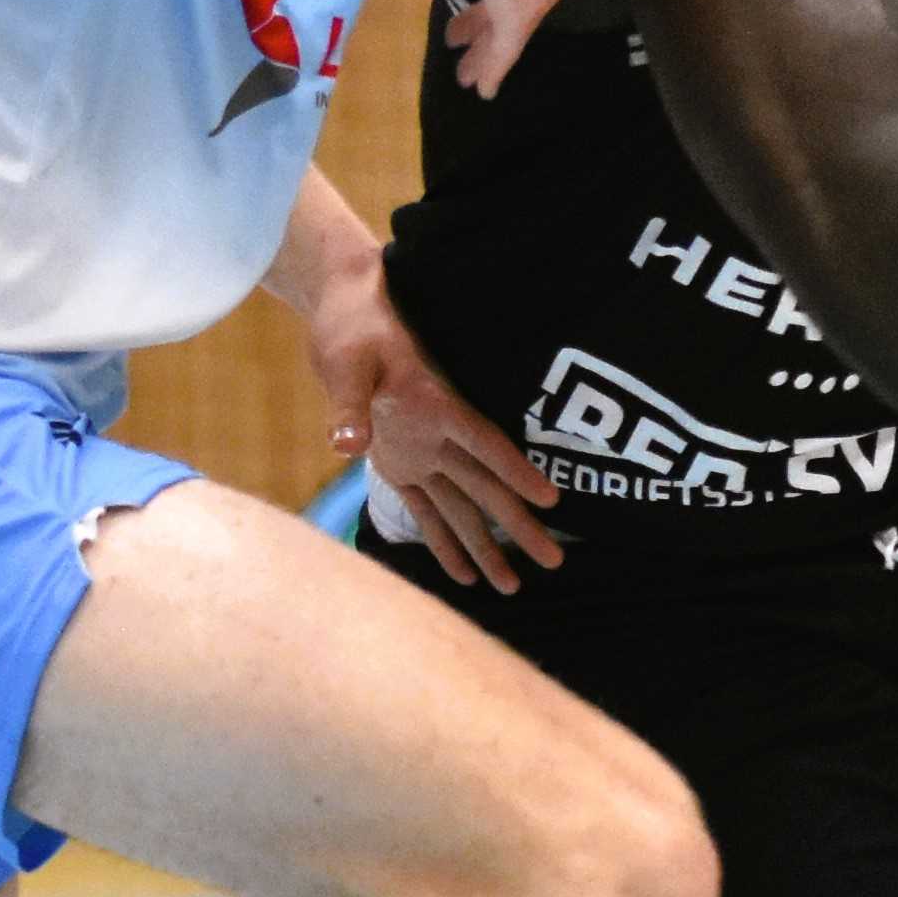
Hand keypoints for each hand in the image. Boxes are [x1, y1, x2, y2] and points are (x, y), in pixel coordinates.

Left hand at [308, 258, 561, 593]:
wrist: (344, 309)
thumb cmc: (351, 327)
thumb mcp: (347, 361)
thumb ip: (349, 402)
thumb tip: (347, 442)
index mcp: (438, 404)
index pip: (484, 443)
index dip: (516, 471)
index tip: (550, 500)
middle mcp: (439, 434)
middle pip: (485, 487)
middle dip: (518, 525)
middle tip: (553, 562)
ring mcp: (423, 450)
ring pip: (462, 507)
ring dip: (485, 546)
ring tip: (510, 587)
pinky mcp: (399, 459)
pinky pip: (426, 508)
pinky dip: (441, 540)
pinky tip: (462, 573)